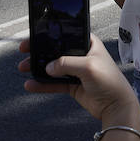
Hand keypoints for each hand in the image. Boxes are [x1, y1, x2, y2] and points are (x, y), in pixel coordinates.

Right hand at [18, 35, 137, 122]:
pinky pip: (54, 83)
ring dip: (37, 67)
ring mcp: (76, 71)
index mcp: (88, 44)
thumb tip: (48, 67)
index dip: (50, 34)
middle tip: (24, 51)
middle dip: (39, 51)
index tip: (34, 35)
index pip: (66, 34)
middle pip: (56, 50)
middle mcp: (81, 55)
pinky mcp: (73, 85)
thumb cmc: (109, 82)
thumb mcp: (88, 66)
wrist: (116, 106)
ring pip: (52, 67)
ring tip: (23, 68)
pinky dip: (42, 84)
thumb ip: (66, 63)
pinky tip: (31, 85)